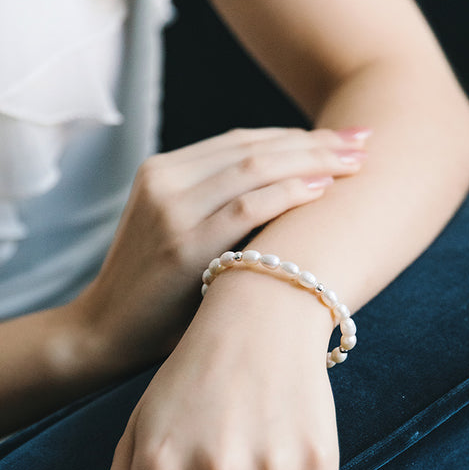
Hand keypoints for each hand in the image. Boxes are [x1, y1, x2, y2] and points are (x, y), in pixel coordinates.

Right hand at [66, 127, 367, 375]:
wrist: (104, 332)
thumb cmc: (155, 291)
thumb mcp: (178, 232)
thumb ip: (217, 206)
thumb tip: (293, 193)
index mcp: (163, 171)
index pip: (243, 141)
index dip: (296, 136)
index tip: (340, 138)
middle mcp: (164, 179)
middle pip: (254, 146)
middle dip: (314, 141)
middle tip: (364, 139)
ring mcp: (170, 207)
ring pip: (254, 167)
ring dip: (311, 159)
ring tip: (357, 159)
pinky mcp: (180, 242)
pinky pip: (246, 206)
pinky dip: (288, 193)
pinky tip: (323, 189)